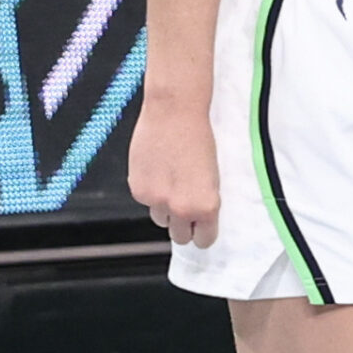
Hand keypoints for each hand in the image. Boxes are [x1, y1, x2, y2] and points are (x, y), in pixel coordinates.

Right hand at [129, 96, 219, 247]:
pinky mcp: (138, 191)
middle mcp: (180, 208)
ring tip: (173, 183)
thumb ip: (204, 200)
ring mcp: (156, 201)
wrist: (176, 111)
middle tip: (187, 206)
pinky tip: (159, 171)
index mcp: (205, 205)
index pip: (204, 240)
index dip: (203, 233)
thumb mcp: (213, 175)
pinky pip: (147, 202)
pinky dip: (151, 192)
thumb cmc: (200, 136)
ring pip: (161, 220)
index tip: (202, 228)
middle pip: (180, 236)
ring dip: (166, 208)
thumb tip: (198, 216)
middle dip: (184, 225)